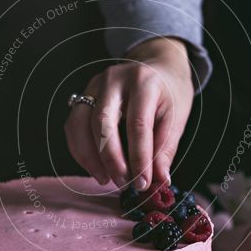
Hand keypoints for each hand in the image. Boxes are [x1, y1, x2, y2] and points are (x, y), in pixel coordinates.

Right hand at [65, 37, 193, 189]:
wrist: (158, 67)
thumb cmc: (170, 93)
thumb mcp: (177, 117)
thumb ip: (165, 149)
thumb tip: (159, 181)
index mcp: (144, 81)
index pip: (137, 124)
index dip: (139, 158)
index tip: (143, 183)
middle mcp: (115, 79)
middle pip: (103, 123)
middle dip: (111, 159)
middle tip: (123, 183)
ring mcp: (94, 84)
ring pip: (80, 124)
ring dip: (90, 158)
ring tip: (106, 179)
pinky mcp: (83, 94)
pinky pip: (73, 126)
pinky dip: (80, 150)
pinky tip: (95, 166)